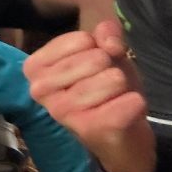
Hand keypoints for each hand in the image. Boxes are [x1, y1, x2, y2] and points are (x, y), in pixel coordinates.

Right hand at [23, 20, 154, 171]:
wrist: (120, 137)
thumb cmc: (105, 90)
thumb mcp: (106, 54)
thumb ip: (106, 35)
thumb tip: (110, 42)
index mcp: (35, 67)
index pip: (81, 39)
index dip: (99, 47)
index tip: (95, 66)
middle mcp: (39, 89)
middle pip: (97, 58)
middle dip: (111, 68)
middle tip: (106, 87)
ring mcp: (61, 110)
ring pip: (113, 78)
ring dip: (123, 87)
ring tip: (113, 99)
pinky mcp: (89, 129)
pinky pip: (128, 102)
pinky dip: (136, 103)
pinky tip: (125, 112)